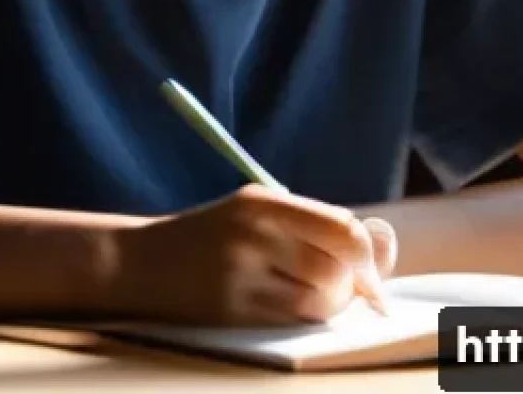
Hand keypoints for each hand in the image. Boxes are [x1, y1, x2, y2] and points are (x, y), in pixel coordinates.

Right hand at [108, 184, 397, 324]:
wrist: (139, 264)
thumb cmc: (211, 238)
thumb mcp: (256, 213)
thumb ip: (314, 224)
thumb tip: (383, 243)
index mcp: (262, 201)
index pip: (341, 225)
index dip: (367, 251)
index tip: (370, 266)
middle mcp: (253, 233)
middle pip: (336, 266)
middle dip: (353, 282)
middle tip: (347, 288)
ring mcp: (240, 273)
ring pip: (320, 298)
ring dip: (331, 303)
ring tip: (312, 295)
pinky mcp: (232, 311)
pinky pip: (294, 320)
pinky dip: (306, 317)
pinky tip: (290, 306)